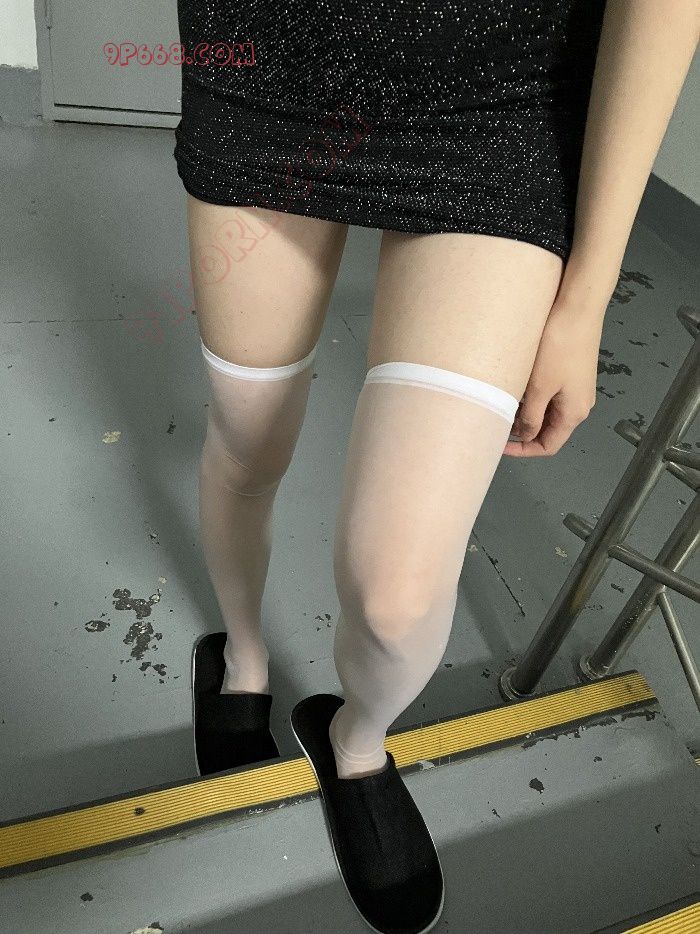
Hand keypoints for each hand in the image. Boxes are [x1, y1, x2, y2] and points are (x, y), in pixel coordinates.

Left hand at [504, 301, 603, 457]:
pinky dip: (533, 399)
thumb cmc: (558, 348)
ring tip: (503, 406)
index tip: (499, 445)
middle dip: (523, 432)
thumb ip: (531, 417)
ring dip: (526, 414)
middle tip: (497, 423)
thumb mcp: (539, 388)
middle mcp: (579, 405)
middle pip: (548, 430)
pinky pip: (551, 396)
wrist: (578, 309)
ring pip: (548, 413)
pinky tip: (516, 390)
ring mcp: (576, 389)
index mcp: (574, 414)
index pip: (548, 446)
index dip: (523, 450)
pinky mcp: (571, 373)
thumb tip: (525, 435)